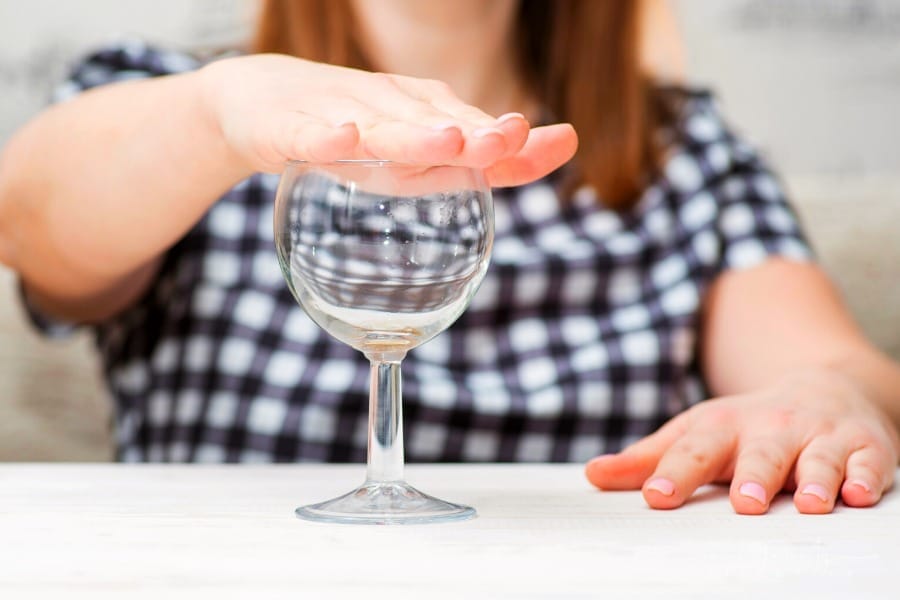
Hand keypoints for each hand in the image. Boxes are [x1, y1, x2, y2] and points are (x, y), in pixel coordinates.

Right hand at [197, 54, 576, 185]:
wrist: (264, 103)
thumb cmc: (357, 136)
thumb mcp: (419, 157)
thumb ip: (486, 161)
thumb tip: (560, 146)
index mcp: (421, 115)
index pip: (470, 124)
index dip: (505, 137)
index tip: (548, 140)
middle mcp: (387, 107)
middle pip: (430, 121)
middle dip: (470, 133)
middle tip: (505, 140)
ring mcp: (337, 114)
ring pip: (378, 126)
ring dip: (412, 134)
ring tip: (446, 141)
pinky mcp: (290, 129)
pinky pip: (308, 135)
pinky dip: (325, 137)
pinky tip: (343, 137)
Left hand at [585, 368, 899, 513]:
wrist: (824, 388)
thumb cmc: (747, 425)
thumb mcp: (696, 434)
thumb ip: (647, 458)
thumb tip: (592, 476)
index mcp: (723, 427)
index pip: (695, 451)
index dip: (675, 473)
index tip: (657, 497)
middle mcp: (771, 428)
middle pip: (760, 453)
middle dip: (754, 476)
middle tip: (746, 502)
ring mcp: (819, 436)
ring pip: (817, 458)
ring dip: (814, 478)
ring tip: (809, 502)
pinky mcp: (864, 446)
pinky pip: (869, 463)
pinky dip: (866, 477)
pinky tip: (858, 493)